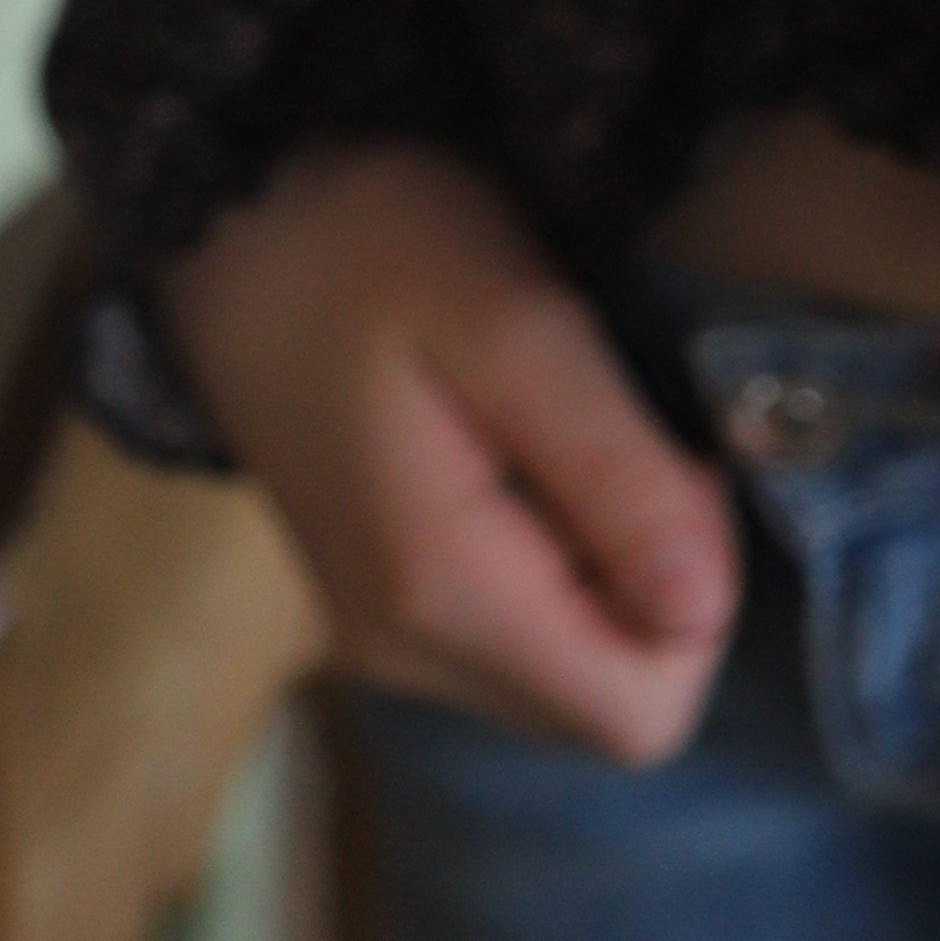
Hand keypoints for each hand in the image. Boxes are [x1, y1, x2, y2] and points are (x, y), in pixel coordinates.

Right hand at [163, 141, 738, 765]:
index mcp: (437, 597)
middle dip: (667, 586)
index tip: (677, 462)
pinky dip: (565, 559)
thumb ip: (613, 474)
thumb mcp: (516, 324)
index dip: (702, 599)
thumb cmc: (375, 241)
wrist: (235, 224)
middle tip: (633, 438)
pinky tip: (534, 450)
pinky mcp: (386, 604)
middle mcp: (405, 655)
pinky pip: (521, 635)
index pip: (640, 716)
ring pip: (570, 675)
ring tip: (576, 432)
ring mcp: (387, 639)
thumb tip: (704, 609)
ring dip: (616, 568)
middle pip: (610, 706)